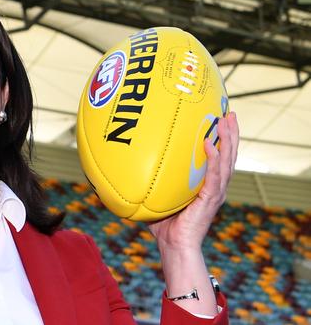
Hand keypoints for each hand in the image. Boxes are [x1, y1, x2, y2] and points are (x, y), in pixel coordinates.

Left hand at [148, 112, 238, 251]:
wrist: (174, 246)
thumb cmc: (164, 226)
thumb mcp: (157, 197)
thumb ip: (150, 181)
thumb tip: (126, 167)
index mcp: (208, 185)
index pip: (219, 158)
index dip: (223, 140)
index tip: (221, 119)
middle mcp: (216, 186)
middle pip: (229, 154)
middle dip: (232, 133)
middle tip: (231, 112)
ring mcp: (216, 192)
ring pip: (227, 160)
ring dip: (228, 139)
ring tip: (227, 120)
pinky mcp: (211, 199)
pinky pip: (214, 175)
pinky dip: (214, 158)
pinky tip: (209, 143)